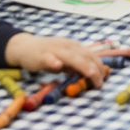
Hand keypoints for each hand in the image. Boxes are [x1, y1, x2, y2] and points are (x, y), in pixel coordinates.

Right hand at [4, 31, 129, 85]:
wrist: (25, 47)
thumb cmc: (48, 55)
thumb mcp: (65, 60)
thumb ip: (76, 66)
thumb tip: (91, 75)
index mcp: (74, 47)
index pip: (91, 56)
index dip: (99, 67)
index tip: (105, 79)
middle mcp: (67, 46)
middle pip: (85, 56)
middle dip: (95, 70)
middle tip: (100, 84)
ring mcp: (54, 49)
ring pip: (71, 56)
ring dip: (82, 66)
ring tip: (91, 74)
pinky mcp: (41, 55)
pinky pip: (48, 58)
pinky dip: (53, 61)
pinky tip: (58, 65)